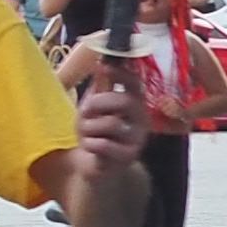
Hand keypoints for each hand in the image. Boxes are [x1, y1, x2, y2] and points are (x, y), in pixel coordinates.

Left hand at [71, 48, 150, 167]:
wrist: (95, 165)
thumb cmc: (95, 132)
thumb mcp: (93, 108)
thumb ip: (99, 88)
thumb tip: (101, 61)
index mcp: (134, 103)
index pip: (135, 83)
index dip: (122, 73)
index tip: (103, 67)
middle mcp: (141, 119)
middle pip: (125, 101)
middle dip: (98, 103)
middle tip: (85, 111)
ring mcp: (137, 138)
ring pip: (111, 124)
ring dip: (89, 128)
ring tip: (85, 134)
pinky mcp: (128, 156)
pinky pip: (105, 145)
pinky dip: (90, 144)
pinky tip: (90, 147)